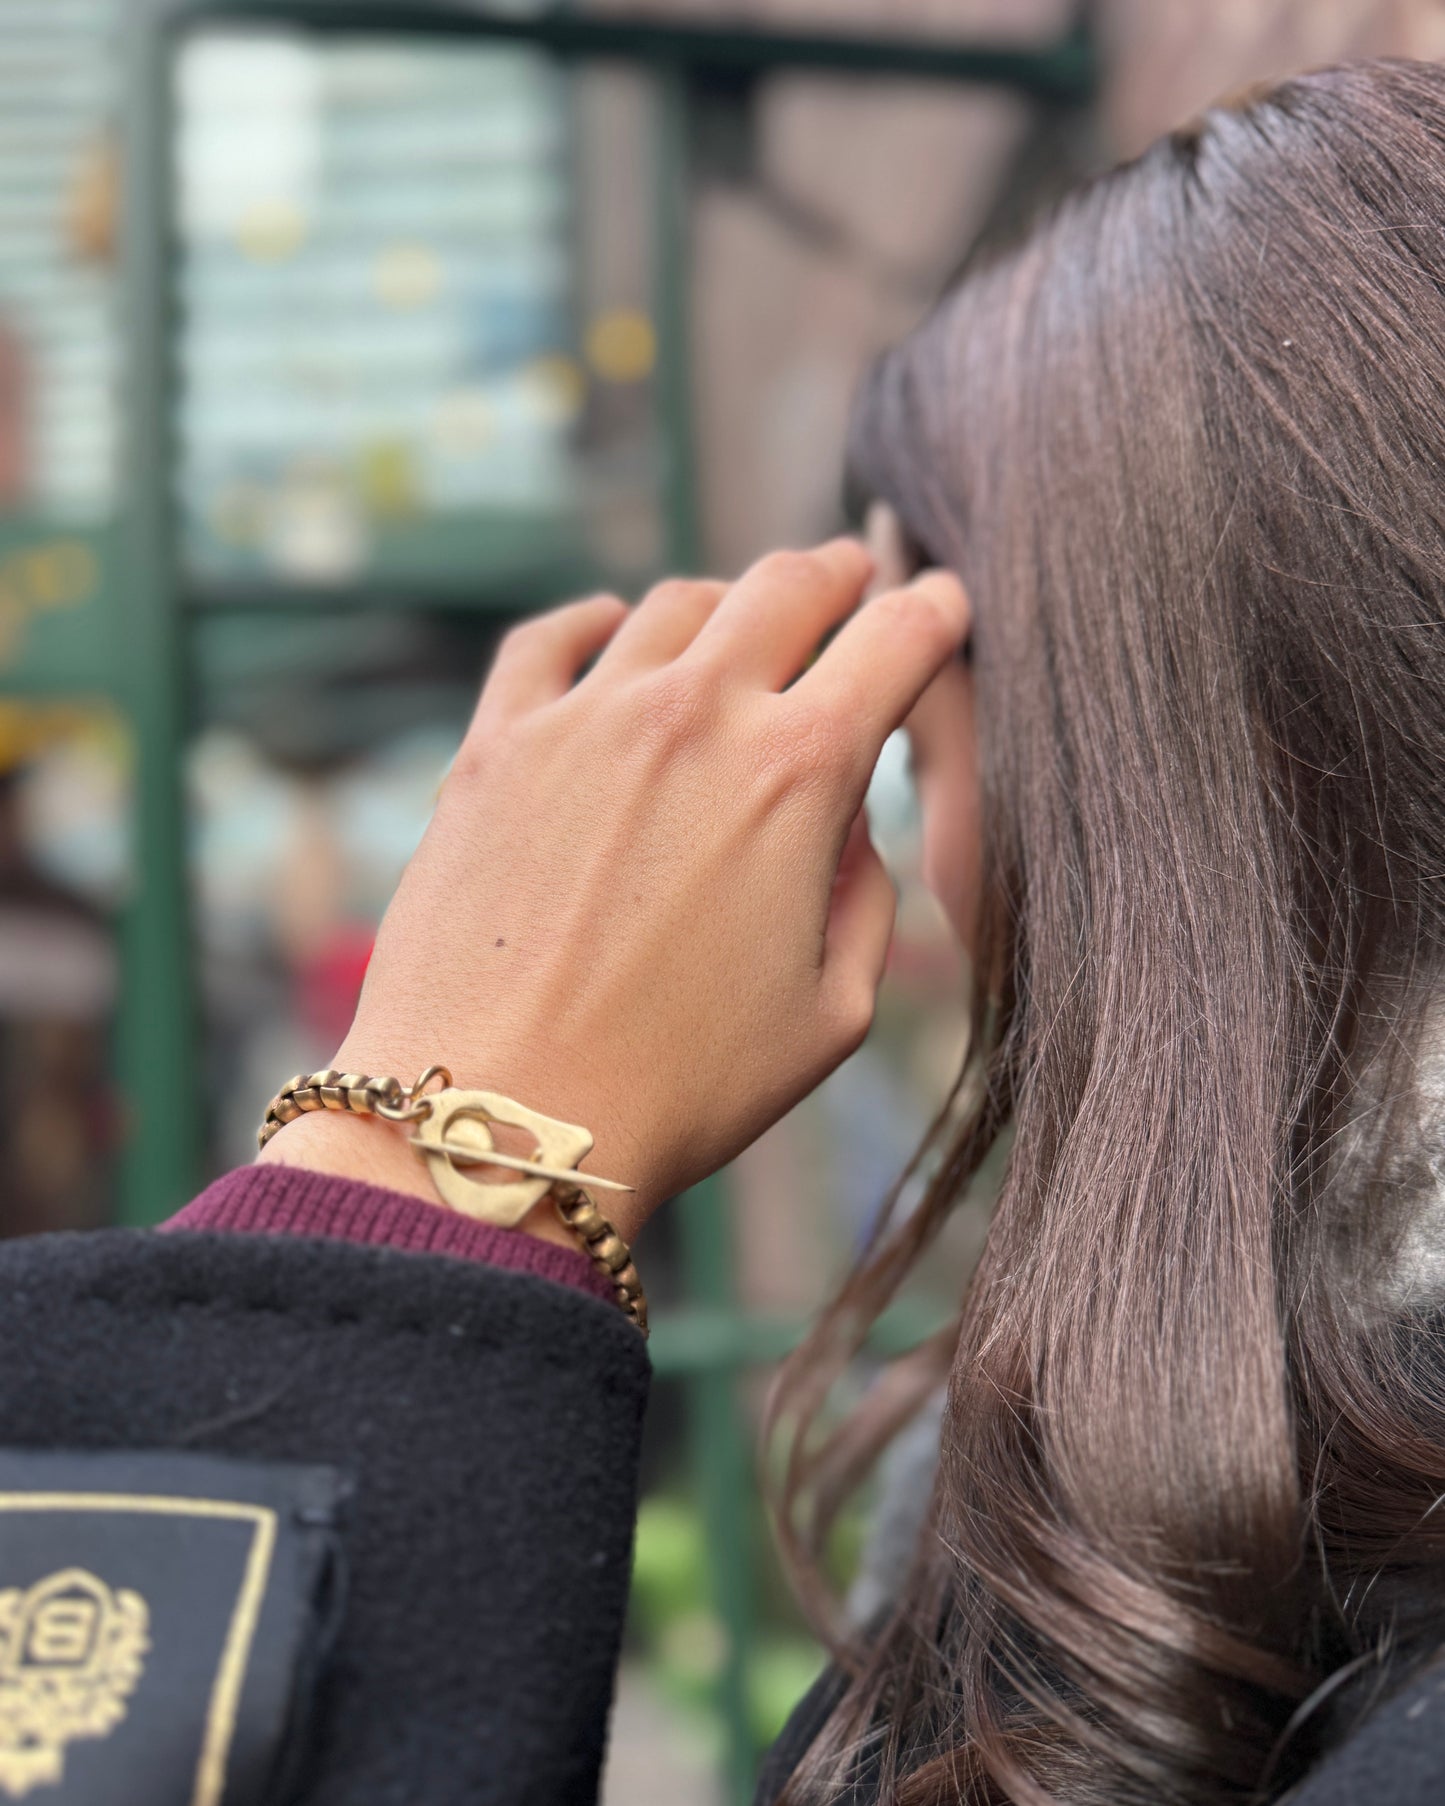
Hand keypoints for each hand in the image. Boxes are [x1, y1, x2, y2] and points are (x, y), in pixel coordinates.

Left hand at [260, 539, 969, 1243]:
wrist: (503, 1120)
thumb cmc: (680, 1087)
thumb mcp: (832, 1013)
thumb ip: (863, 896)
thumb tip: (844, 825)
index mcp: (798, 776)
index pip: (895, 641)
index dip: (934, 613)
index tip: (941, 606)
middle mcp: (695, 716)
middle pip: (787, 585)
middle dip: (838, 573)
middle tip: (852, 576)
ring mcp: (584, 719)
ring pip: (675, 602)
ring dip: (727, 600)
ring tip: (737, 623)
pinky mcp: (495, 745)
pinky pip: (551, 637)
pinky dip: (596, 619)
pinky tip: (610, 629)